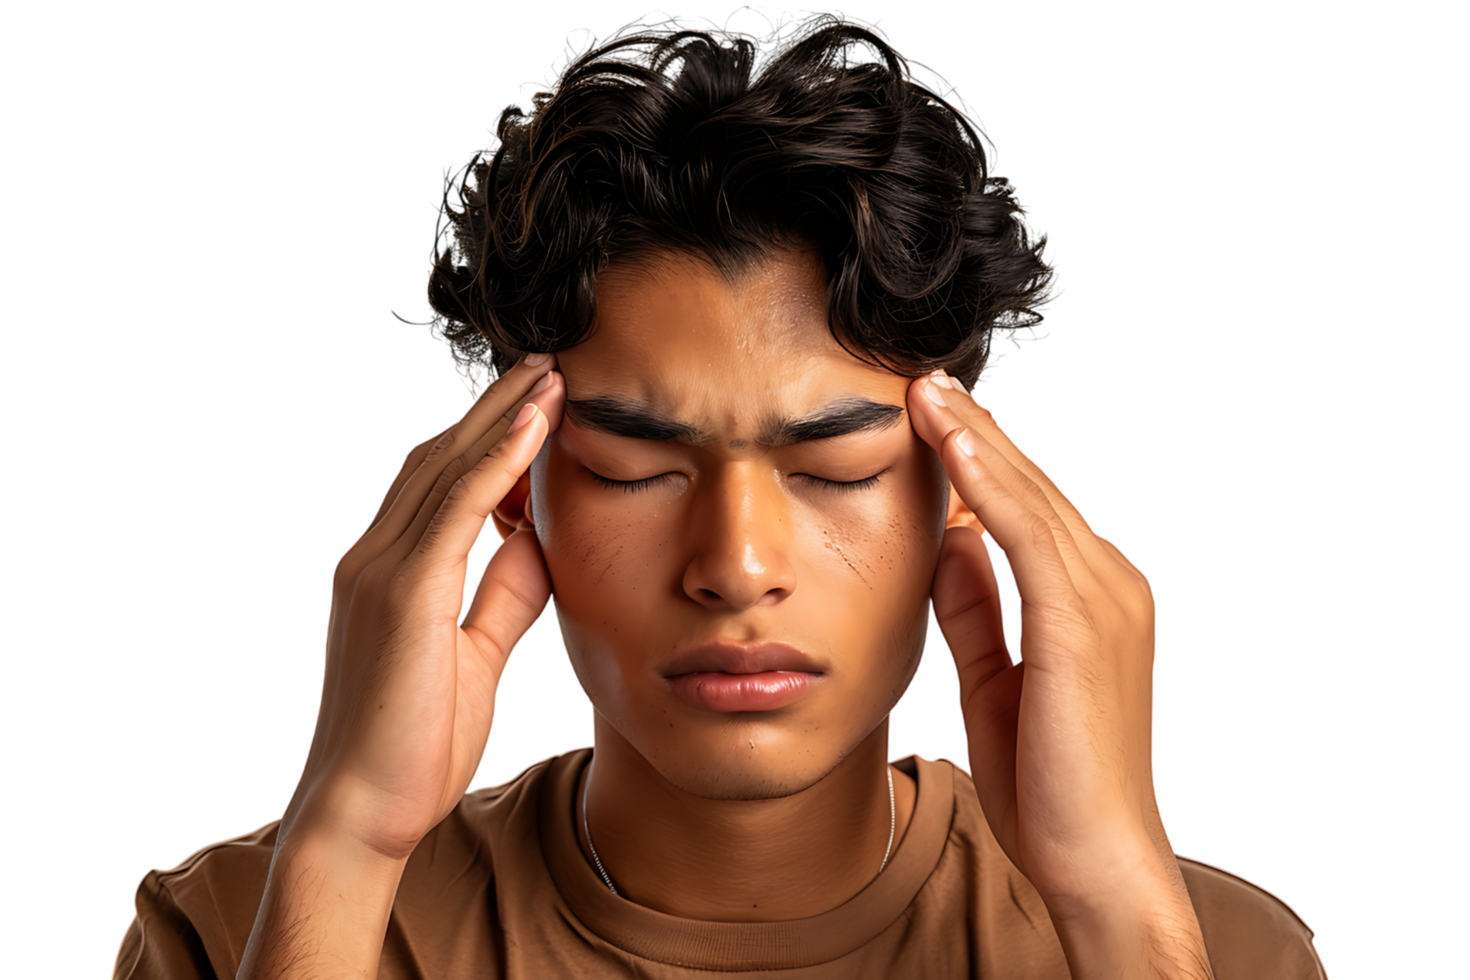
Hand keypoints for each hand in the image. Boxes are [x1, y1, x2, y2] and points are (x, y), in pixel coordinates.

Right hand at [280, 354, 565, 861]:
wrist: (362, 812)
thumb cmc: (416, 744)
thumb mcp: (476, 656)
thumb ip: (502, 596)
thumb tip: (538, 545)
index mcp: (389, 572)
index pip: (441, 483)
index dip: (488, 437)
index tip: (536, 403)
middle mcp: (374, 558)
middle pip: (441, 458)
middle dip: (496, 407)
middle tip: (546, 362)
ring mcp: (381, 571)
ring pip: (447, 468)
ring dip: (502, 416)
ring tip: (549, 373)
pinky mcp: (402, 593)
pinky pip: (455, 508)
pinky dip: (495, 461)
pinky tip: (531, 425)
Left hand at [906, 370, 1167, 913]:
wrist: (1098, 862)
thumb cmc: (1049, 786)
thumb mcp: (997, 680)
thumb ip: (976, 611)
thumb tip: (946, 546)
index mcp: (1091, 601)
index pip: (1028, 510)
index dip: (980, 459)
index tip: (930, 416)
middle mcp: (1109, 588)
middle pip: (1032, 490)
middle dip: (976, 431)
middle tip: (924, 380)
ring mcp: (1104, 603)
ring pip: (1031, 500)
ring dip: (976, 441)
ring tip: (927, 393)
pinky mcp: (1083, 627)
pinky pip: (1030, 539)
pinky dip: (990, 490)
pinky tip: (952, 449)